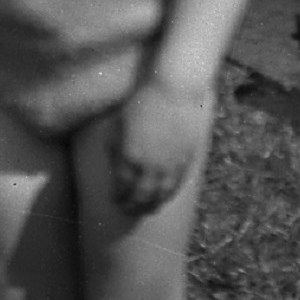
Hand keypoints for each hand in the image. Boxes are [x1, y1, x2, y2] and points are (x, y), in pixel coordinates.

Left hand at [109, 76, 212, 215]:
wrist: (176, 89)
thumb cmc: (143, 100)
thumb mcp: (119, 122)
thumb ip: (114, 146)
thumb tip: (112, 162)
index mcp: (130, 156)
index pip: (122, 187)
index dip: (118, 197)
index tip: (114, 200)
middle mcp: (150, 166)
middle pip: (141, 197)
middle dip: (132, 207)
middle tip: (127, 210)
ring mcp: (170, 165)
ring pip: (161, 196)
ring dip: (152, 206)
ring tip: (145, 210)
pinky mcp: (187, 160)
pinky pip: (177, 185)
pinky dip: (169, 195)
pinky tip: (164, 198)